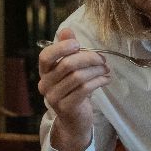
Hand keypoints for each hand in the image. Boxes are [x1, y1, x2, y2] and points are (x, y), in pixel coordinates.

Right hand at [37, 28, 110, 150]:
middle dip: (89, 58)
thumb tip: (66, 30)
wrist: (74, 120)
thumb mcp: (70, 68)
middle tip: (103, 59)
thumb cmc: (73, 90)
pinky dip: (98, 81)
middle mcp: (45, 85)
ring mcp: (54, 98)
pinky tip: (106, 79)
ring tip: (106, 70)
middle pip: (67, 65)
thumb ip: (67, 49)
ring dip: (97, 70)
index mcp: (44, 72)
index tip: (78, 45)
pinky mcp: (66, 107)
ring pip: (78, 77)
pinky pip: (85, 89)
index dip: (61, 48)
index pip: (45, 56)